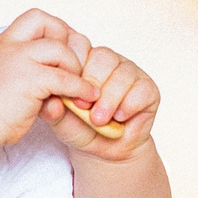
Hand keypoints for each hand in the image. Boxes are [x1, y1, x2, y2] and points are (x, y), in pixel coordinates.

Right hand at [0, 8, 96, 147]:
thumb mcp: (0, 81)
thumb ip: (23, 71)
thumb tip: (52, 76)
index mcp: (0, 45)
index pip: (33, 19)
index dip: (54, 30)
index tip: (63, 52)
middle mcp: (7, 46)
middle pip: (47, 21)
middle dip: (67, 39)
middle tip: (74, 64)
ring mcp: (17, 60)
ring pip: (60, 49)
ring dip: (76, 67)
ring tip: (79, 85)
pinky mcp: (29, 79)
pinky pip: (66, 78)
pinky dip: (81, 88)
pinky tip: (86, 98)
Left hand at [42, 38, 158, 161]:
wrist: (104, 151)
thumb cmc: (81, 129)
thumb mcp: (61, 120)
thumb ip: (52, 108)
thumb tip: (50, 102)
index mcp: (84, 60)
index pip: (80, 46)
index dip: (74, 67)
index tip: (68, 92)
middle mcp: (108, 62)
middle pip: (102, 58)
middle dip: (91, 85)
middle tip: (83, 107)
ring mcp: (129, 72)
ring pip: (122, 74)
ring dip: (109, 99)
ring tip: (99, 120)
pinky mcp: (147, 88)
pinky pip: (140, 89)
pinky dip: (128, 105)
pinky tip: (119, 117)